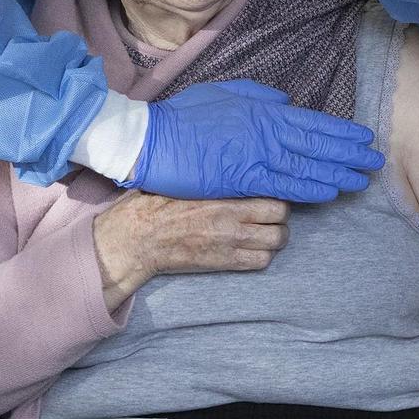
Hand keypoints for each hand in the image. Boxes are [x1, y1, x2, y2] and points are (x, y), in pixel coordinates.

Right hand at [92, 191, 288, 306]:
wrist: (137, 239)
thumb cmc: (154, 204)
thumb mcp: (183, 178)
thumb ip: (210, 172)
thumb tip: (227, 155)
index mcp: (222, 194)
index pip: (272, 192)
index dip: (278, 191)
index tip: (274, 188)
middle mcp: (231, 219)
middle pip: (281, 216)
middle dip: (281, 213)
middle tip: (273, 211)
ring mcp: (230, 243)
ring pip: (277, 241)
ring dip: (276, 236)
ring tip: (267, 230)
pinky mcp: (223, 263)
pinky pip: (260, 262)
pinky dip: (263, 255)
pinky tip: (254, 248)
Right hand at [128, 79, 384, 201]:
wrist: (152, 139)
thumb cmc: (183, 117)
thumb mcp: (222, 92)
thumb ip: (257, 96)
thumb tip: (285, 102)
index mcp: (262, 110)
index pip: (311, 121)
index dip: (339, 131)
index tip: (363, 138)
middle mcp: (265, 130)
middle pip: (316, 143)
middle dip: (348, 153)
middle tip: (375, 161)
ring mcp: (255, 155)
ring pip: (306, 165)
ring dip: (336, 173)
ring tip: (361, 179)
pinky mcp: (242, 179)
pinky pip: (283, 185)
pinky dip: (308, 189)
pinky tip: (329, 192)